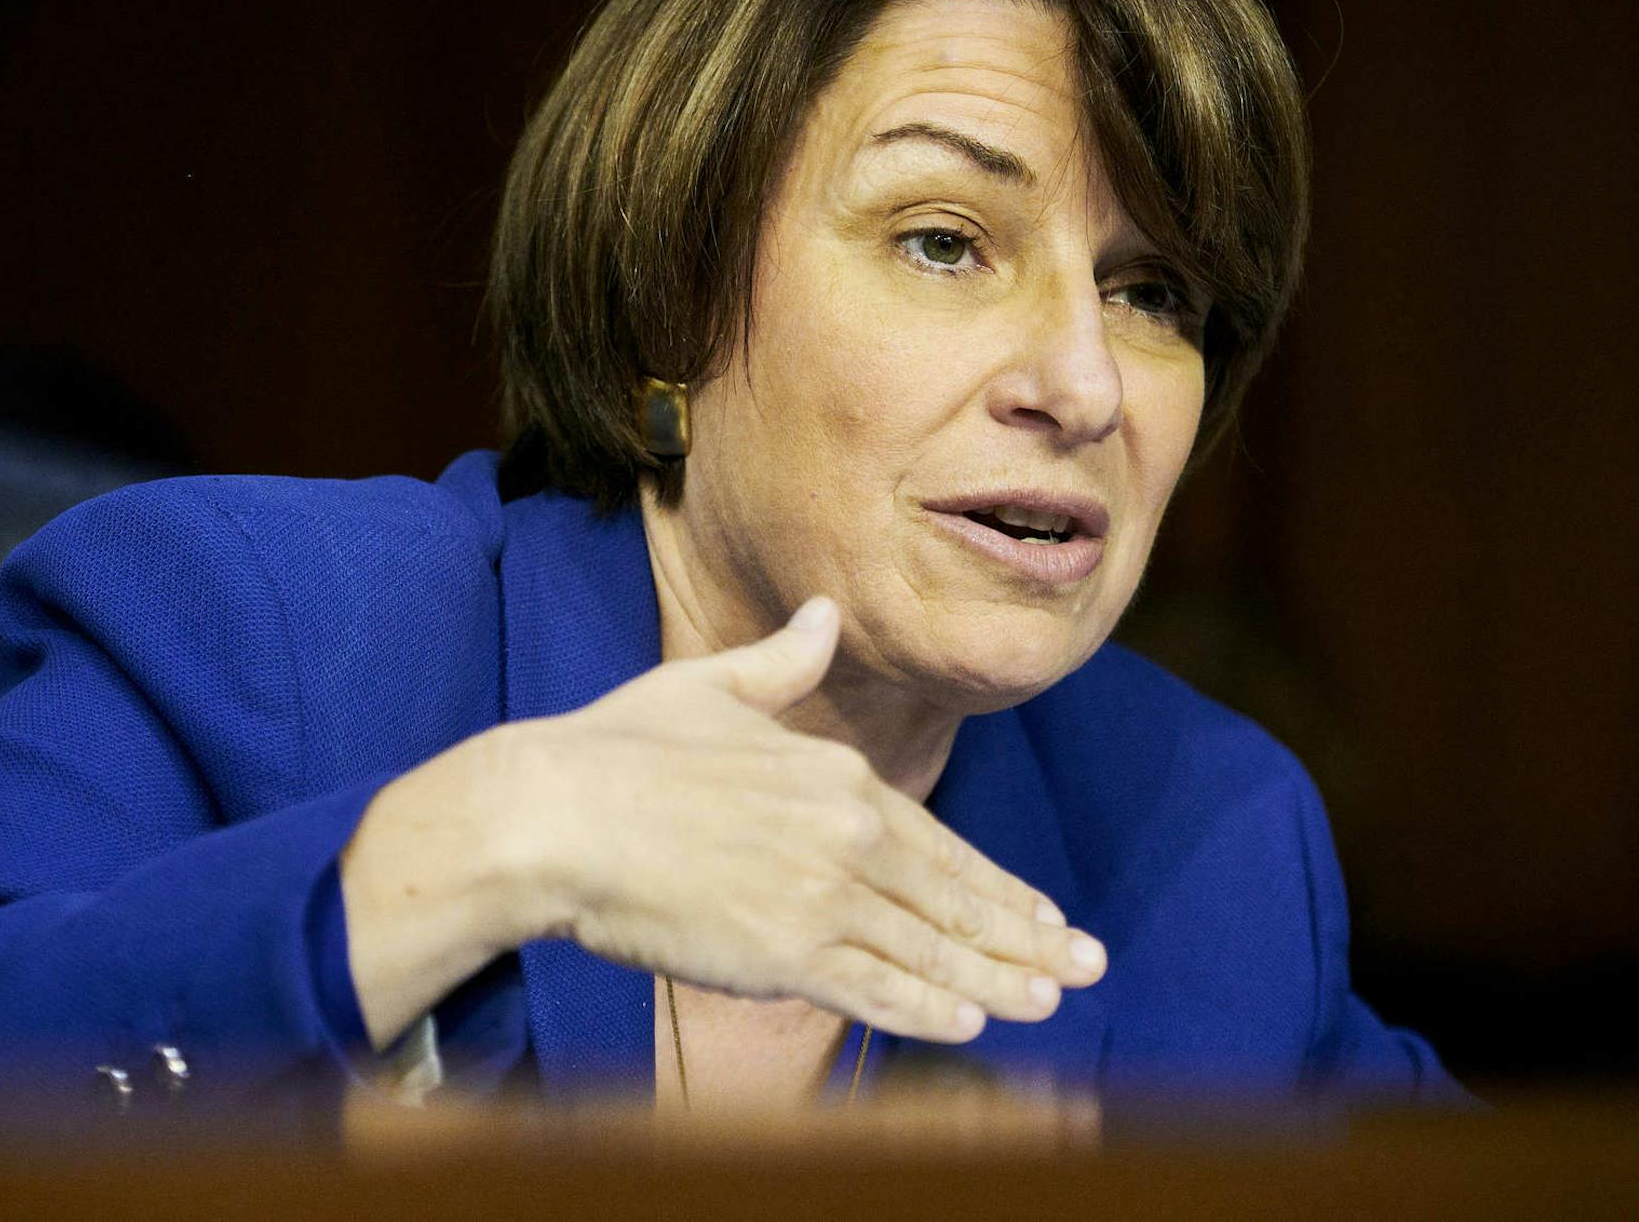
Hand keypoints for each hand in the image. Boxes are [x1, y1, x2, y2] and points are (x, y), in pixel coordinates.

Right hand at [508, 596, 1106, 1044]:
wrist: (555, 815)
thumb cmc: (620, 748)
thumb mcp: (710, 687)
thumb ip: (782, 664)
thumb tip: (823, 614)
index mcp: (836, 776)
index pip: (938, 842)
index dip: (997, 885)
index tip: (1042, 912)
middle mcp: (845, 837)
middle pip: (952, 901)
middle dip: (1025, 938)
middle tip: (1083, 965)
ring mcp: (819, 900)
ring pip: (929, 952)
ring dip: (994, 982)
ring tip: (1047, 1001)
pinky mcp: (783, 956)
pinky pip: (875, 991)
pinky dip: (927, 1010)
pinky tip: (968, 1024)